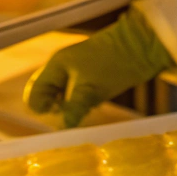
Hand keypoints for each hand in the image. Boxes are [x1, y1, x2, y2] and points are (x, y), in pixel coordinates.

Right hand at [24, 7, 174, 126]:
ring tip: (84, 112)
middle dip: (56, 110)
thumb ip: (74, 108)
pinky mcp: (91, 80)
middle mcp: (62, 69)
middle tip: (72, 115)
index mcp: (56, 65)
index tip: (59, 114)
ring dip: (69, 110)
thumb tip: (62, 128)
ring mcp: (77, 74)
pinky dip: (81, 106)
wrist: (142, 47)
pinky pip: (77, 98)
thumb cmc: (113, 63)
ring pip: (62, 99)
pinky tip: (92, 108)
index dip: (42, 108)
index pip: (34, 93)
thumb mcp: (91, 88)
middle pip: (47, 97)